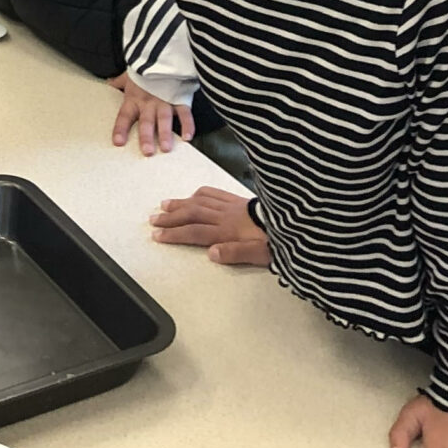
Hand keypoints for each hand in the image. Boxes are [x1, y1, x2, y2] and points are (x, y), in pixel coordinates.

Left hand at [111, 74, 196, 155]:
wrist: (162, 52)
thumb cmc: (145, 66)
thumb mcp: (129, 74)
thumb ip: (119, 81)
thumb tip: (108, 82)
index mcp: (134, 98)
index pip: (124, 116)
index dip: (121, 129)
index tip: (118, 142)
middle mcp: (148, 103)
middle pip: (146, 122)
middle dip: (146, 137)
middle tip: (147, 152)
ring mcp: (164, 101)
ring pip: (164, 120)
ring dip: (165, 134)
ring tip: (166, 148)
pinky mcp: (179, 97)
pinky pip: (184, 112)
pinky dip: (187, 124)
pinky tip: (188, 136)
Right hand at [150, 186, 269, 264]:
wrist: (294, 222)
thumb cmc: (276, 242)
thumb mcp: (259, 254)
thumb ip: (235, 253)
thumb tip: (211, 253)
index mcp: (228, 231)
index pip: (195, 232)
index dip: (174, 233)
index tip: (157, 236)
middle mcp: (225, 216)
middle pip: (192, 214)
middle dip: (171, 217)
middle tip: (153, 220)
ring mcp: (231, 205)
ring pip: (200, 201)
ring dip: (181, 203)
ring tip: (165, 205)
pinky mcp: (238, 199)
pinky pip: (215, 193)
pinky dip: (201, 193)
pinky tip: (194, 195)